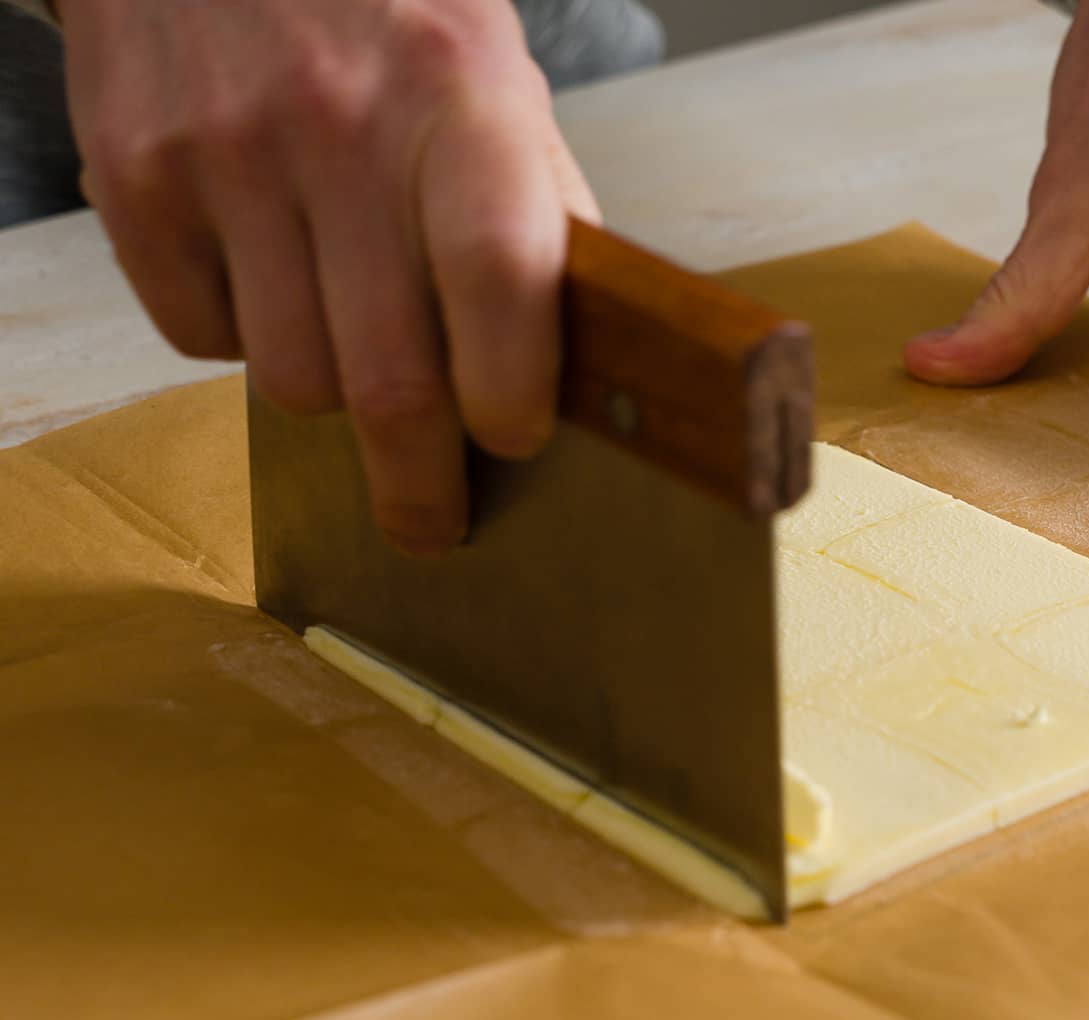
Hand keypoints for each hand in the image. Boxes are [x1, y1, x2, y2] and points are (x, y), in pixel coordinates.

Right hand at [61, 0, 598, 553]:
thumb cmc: (384, 13)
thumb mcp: (491, 77)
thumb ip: (536, 206)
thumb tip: (579, 357)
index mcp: (459, 93)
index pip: (499, 275)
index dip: (512, 386)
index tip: (516, 440)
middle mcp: (335, 122)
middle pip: (388, 379)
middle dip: (419, 484)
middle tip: (431, 524)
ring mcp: (222, 152)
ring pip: (292, 383)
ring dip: (332, 392)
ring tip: (346, 328)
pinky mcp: (133, 178)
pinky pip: (200, 341)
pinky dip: (242, 338)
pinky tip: (265, 271)